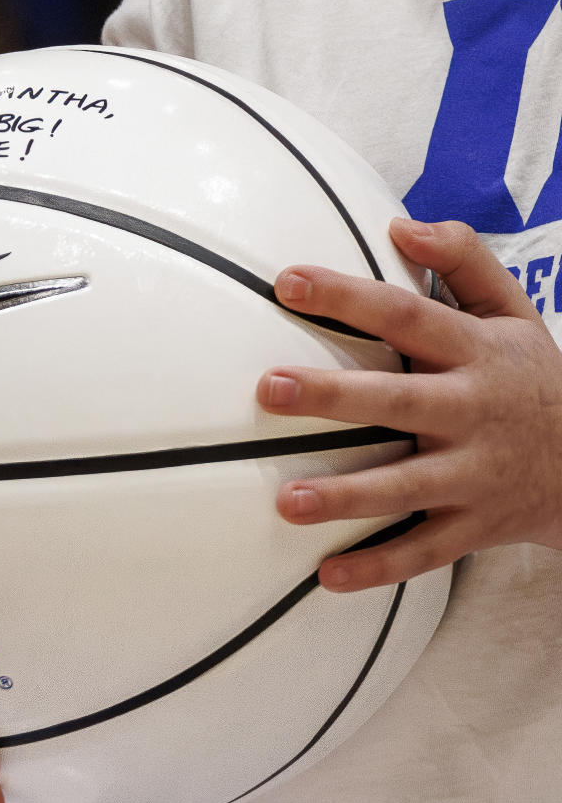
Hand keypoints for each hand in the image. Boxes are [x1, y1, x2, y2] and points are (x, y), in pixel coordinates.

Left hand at [256, 218, 561, 591]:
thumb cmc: (532, 376)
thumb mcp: (513, 312)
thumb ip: (463, 261)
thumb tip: (400, 225)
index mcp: (475, 353)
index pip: (406, 316)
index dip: (347, 298)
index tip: (286, 282)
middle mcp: (471, 413)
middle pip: (397, 401)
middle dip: (333, 395)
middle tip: (269, 388)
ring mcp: (473, 475)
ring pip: (405, 486)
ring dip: (346, 496)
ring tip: (286, 501)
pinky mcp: (472, 526)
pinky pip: (423, 552)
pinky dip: (378, 567)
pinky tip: (325, 576)